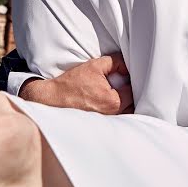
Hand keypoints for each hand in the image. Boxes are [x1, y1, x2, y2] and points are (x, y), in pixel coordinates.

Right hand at [19, 53, 133, 114]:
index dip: (133, 80)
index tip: (128, 75)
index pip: (134, 90)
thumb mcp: (94, 66)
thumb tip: (127, 65)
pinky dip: (119, 110)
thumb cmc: (73, 83)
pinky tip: (112, 100)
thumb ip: (115, 62)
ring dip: (127, 102)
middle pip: (133, 103)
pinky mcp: (101, 124)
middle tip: (126, 82)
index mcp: (113, 101)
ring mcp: (107, 121)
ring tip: (120, 90)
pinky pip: (117, 118)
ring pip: (127, 112)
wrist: (53, 98)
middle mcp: (112, 114)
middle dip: (132, 92)